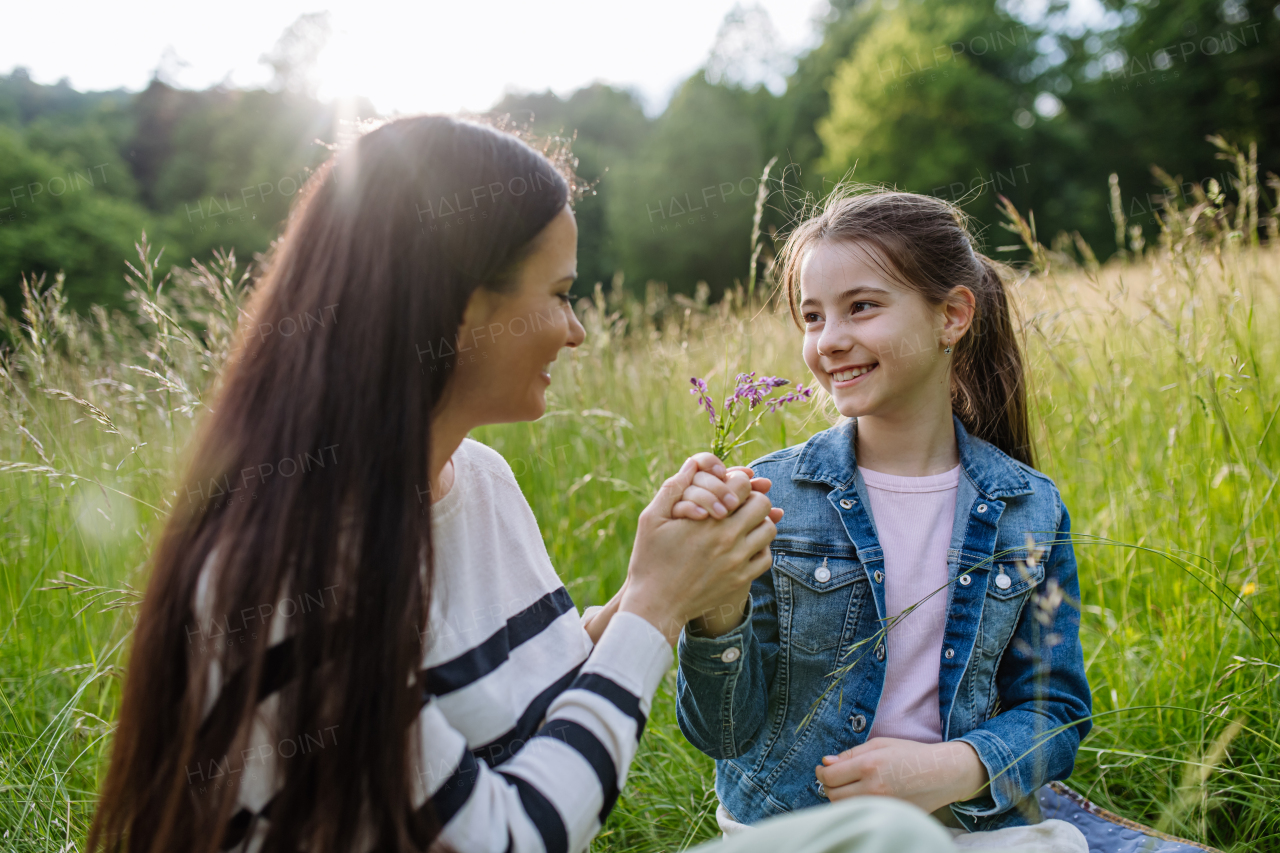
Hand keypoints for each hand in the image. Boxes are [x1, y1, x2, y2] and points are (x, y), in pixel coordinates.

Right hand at [620, 457, 776, 643]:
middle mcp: (728, 540)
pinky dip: (760, 548)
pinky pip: (766, 557)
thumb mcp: (651, 519)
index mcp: (707, 521)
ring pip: (769, 529)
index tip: (728, 485)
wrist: (655, 605)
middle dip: (751, 498)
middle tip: (738, 502)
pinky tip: (745, 546)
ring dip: (758, 522)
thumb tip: (693, 463)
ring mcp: (738, 562)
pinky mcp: (741, 580)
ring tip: (743, 523)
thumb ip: (673, 488)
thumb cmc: (649, 560)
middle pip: (761, 504)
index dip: (736, 480)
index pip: (741, 485)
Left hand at [815, 738, 988, 814]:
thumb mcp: (880, 744)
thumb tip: (826, 762)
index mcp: (869, 766)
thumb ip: (850, 754)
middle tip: (833, 777)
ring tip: (846, 786)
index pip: (830, 776)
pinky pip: (862, 813)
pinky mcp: (889, 816)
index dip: (821, 772)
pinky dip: (855, 806)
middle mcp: (873, 789)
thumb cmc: (911, 754)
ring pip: (845, 807)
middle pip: (833, 795)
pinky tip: (861, 795)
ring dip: (839, 797)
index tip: (822, 768)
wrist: (942, 774)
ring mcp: (882, 806)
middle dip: (828, 785)